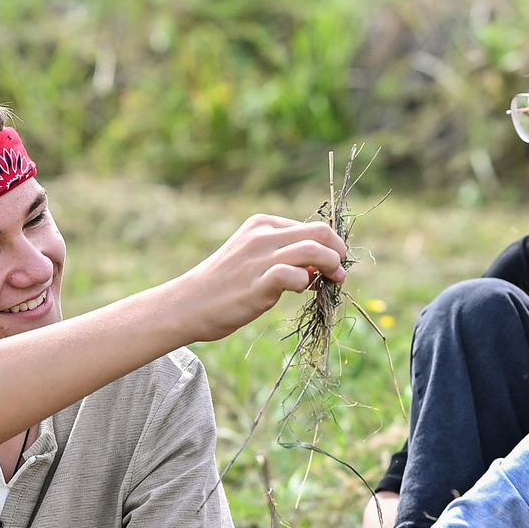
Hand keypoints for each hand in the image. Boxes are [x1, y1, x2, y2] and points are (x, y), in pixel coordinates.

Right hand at [168, 215, 348, 342]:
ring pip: (314, 249)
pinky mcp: (258, 282)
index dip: (329, 245)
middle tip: (340, 273)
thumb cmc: (223, 285)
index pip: (311, 226)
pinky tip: (301, 291)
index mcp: (262, 223)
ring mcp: (260, 257)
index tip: (330, 266)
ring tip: (332, 283)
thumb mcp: (253, 259)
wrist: (188, 304)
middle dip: (338, 251)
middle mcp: (262, 234)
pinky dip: (306, 282)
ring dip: (331, 267)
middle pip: (320, 232)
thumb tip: (320, 270)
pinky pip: (295, 274)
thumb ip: (283, 257)